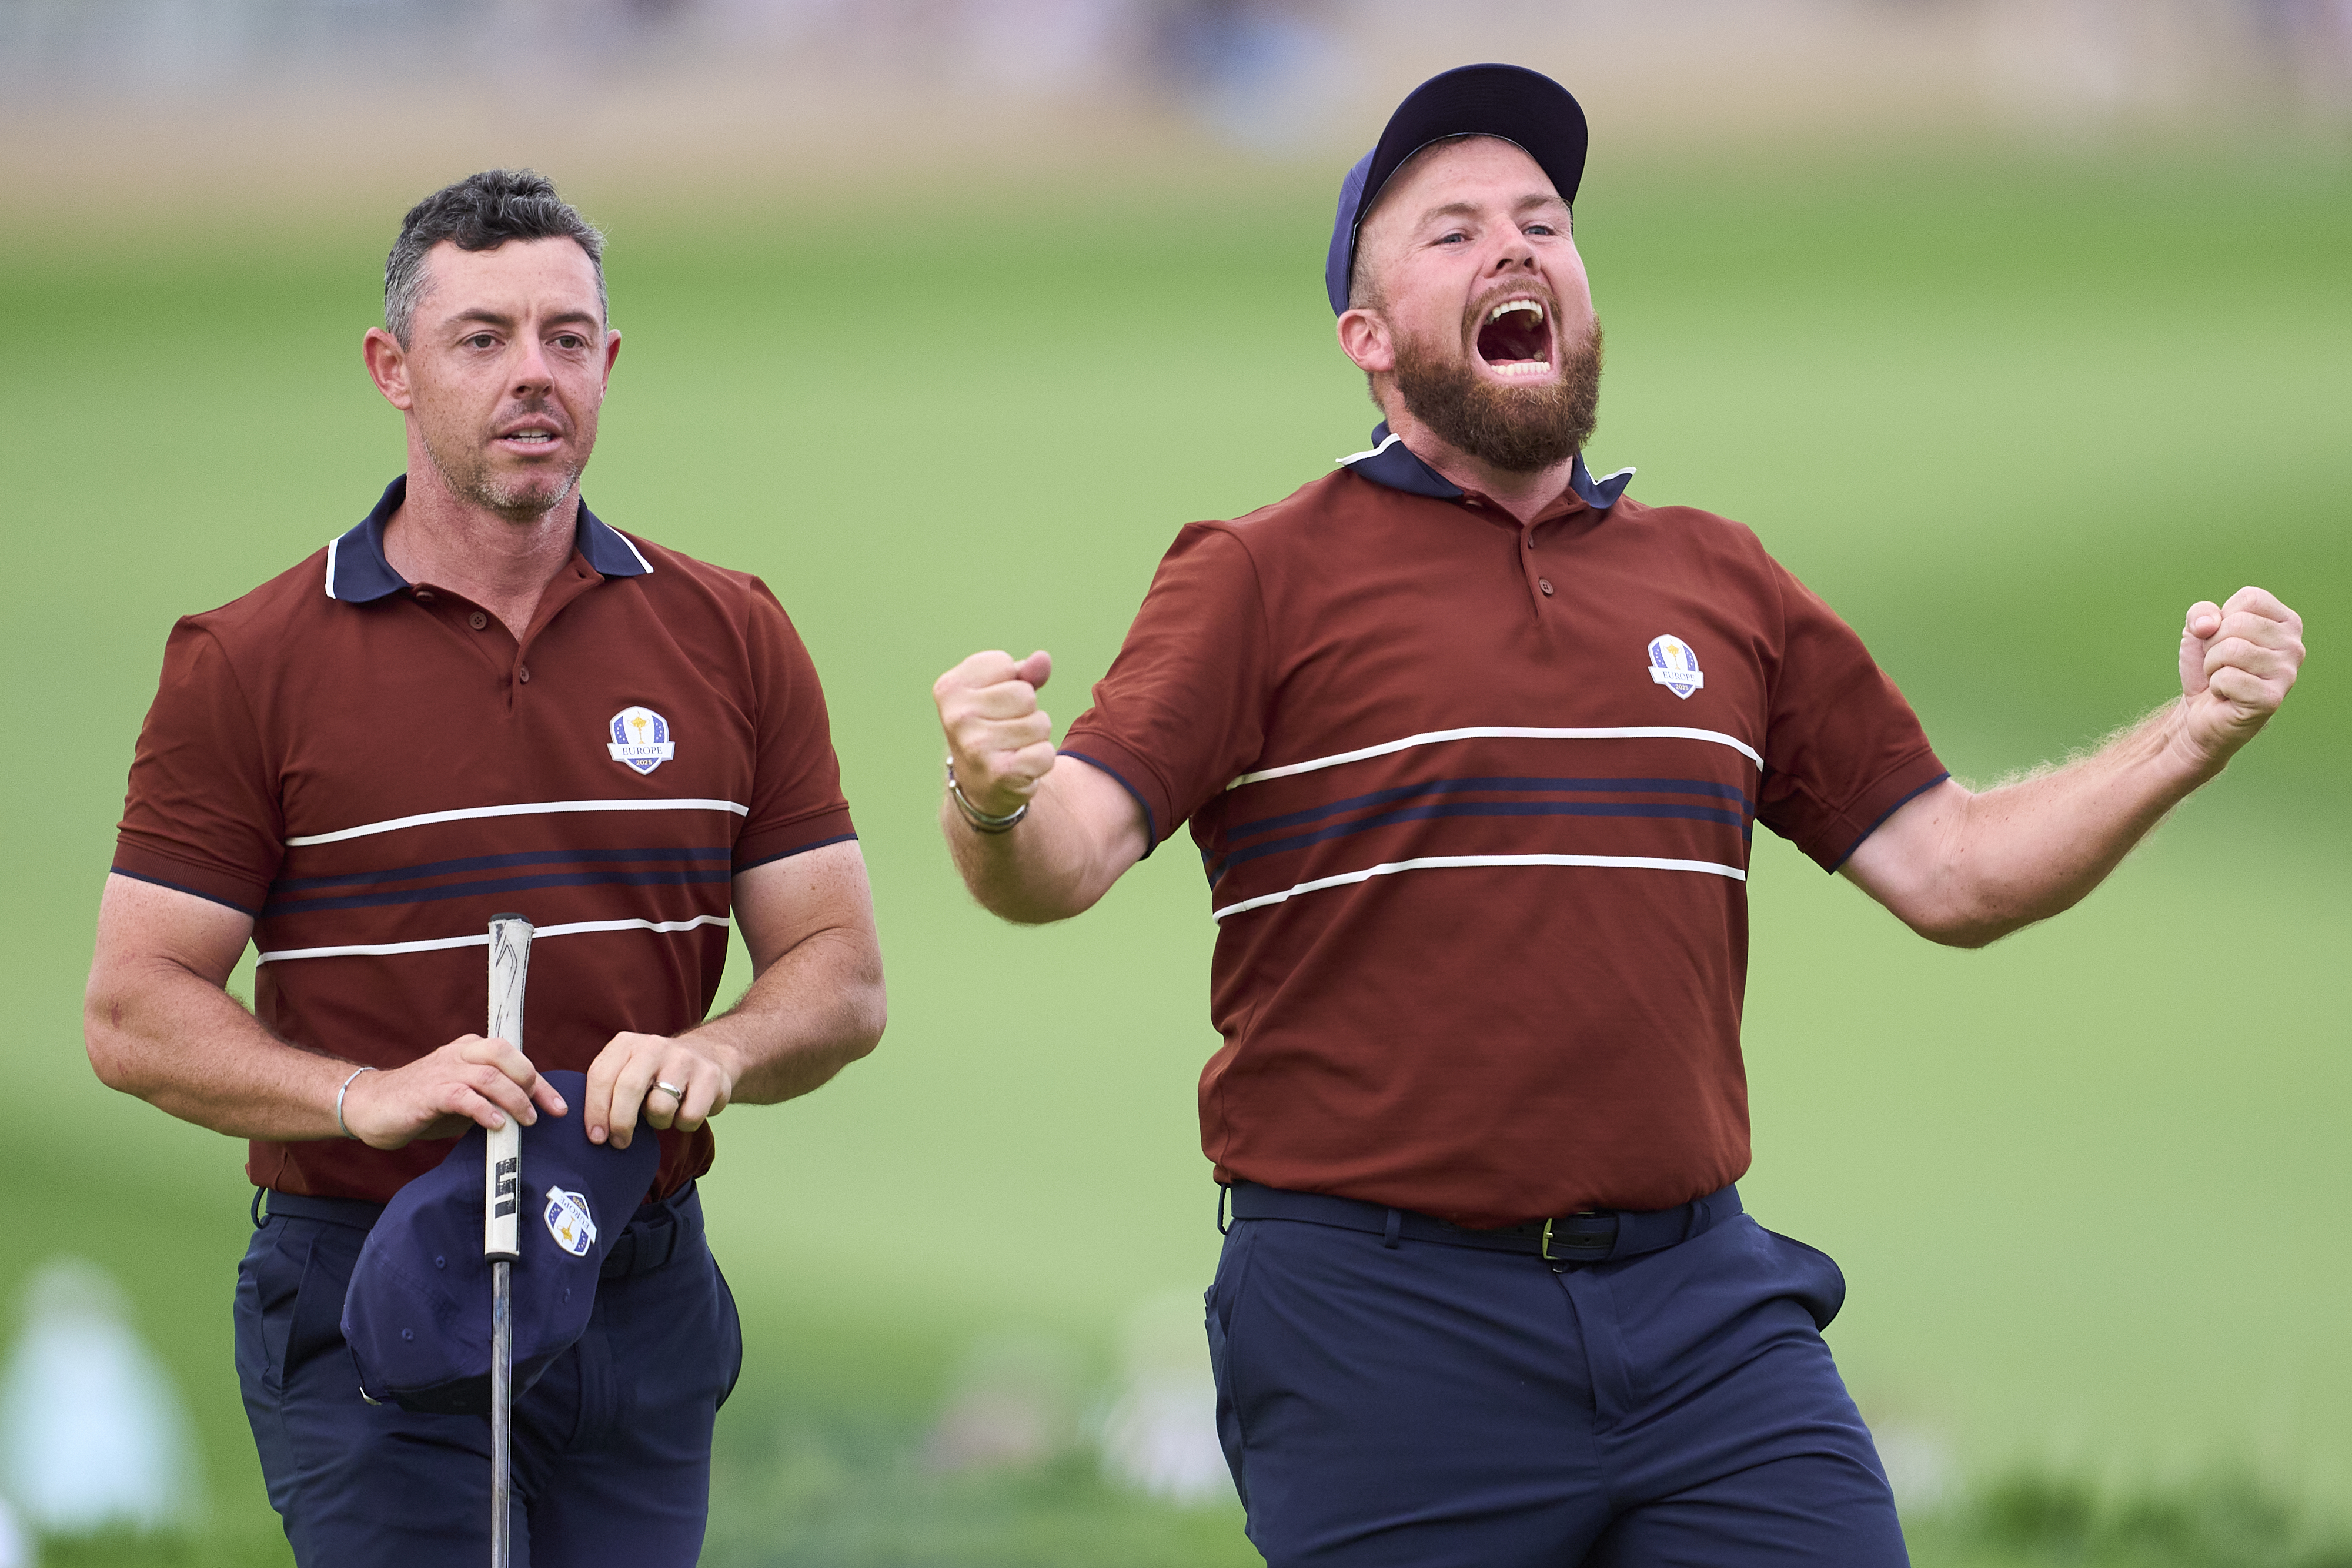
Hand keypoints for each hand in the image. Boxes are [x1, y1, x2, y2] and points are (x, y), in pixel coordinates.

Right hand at [339, 1034, 565, 1149]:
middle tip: (539, 1112)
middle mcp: (460, 1054)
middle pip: (506, 1053)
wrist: (369, 1107)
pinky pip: (463, 1096)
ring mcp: (443, 1070)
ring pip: (490, 1075)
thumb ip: (491, 1099)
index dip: (542, 1083)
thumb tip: (527, 1115)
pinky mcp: (428, 1093)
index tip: (560, 1108)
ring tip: (524, 1122)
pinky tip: (496, 1125)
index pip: (515, 1058)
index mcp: (471, 1050)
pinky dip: (484, 1110)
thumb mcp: (464, 1097)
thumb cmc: (422, 1103)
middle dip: (530, 1082)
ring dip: (514, 1100)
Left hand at [581, 1031, 737, 1149]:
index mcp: (626, 1044)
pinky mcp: (709, 1076)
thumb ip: (608, 1090)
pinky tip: (685, 1111)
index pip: (601, 1076)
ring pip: (660, 1108)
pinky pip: (689, 1117)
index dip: (595, 1111)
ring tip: (662, 1114)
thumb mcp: (627, 1071)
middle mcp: (654, 1046)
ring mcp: (684, 1058)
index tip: (596, 1138)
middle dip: (621, 1123)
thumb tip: (593, 1132)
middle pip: (629, 1089)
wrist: (709, 1055)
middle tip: (620, 1143)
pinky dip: (685, 1124)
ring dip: (659, 1122)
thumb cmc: (656, 1075)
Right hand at [934, 648, 1055, 818]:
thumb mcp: (999, 693)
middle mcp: (957, 716)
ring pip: (1040, 723)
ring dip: (1035, 737)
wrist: (977, 786)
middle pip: (1025, 695)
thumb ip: (1023, 673)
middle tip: (1006, 730)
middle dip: (1026, 711)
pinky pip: (1046, 753)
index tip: (992, 704)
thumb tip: (1042, 659)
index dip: (1009, 683)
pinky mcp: (999, 772)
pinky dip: (1041, 761)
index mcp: (949, 688)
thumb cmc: (991, 728)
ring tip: (1012, 748)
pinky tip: (1020, 767)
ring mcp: (976, 745)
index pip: (1005, 665)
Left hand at [2174, 586, 2303, 771]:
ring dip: (2212, 665)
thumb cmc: (2209, 667)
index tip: (2223, 639)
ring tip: (2223, 677)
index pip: (2250, 598)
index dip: (2222, 617)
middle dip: (2213, 644)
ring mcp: (2287, 674)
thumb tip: (2207, 624)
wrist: (2200, 711)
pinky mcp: (2271, 699)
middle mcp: (2294, 646)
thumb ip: (2200, 614)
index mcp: (2286, 623)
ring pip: (2231, 650)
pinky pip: (2228, 678)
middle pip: (2237, 623)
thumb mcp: (2199, 631)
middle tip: (2220, 664)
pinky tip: (2226, 694)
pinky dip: (2216, 686)